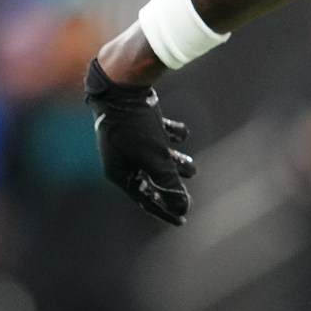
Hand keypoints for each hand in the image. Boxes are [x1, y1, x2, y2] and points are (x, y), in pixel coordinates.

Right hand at [84, 58, 195, 225]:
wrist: (123, 89)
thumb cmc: (136, 128)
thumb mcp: (155, 158)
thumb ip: (169, 183)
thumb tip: (183, 208)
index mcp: (120, 172)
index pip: (145, 198)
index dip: (165, 210)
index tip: (182, 221)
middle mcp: (122, 158)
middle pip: (151, 178)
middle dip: (171, 185)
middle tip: (188, 193)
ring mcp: (129, 139)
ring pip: (155, 157)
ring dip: (174, 162)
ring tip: (190, 166)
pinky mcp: (139, 121)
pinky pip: (157, 134)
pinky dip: (171, 136)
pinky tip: (182, 134)